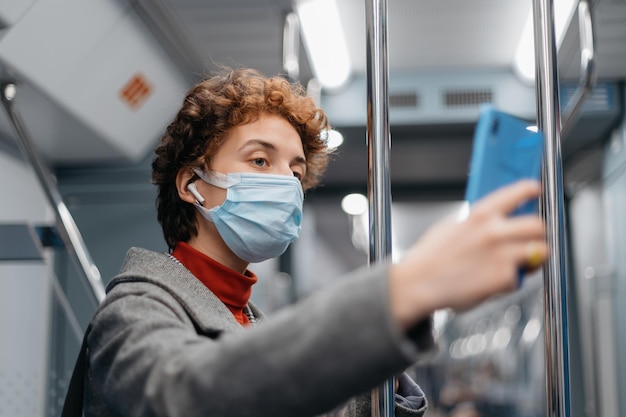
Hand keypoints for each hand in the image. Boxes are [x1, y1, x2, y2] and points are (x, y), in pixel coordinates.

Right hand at [389, 180, 547, 329]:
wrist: (418, 284)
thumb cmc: (429, 258)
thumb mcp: (450, 227)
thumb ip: (475, 222)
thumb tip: (492, 220)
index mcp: (480, 215)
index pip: (516, 193)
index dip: (530, 191)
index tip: (535, 191)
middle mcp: (494, 232)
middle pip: (538, 225)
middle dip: (538, 233)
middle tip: (532, 239)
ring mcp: (501, 255)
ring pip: (540, 251)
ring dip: (534, 257)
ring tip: (522, 263)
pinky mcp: (503, 278)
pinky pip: (520, 277)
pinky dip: (511, 281)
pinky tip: (494, 281)